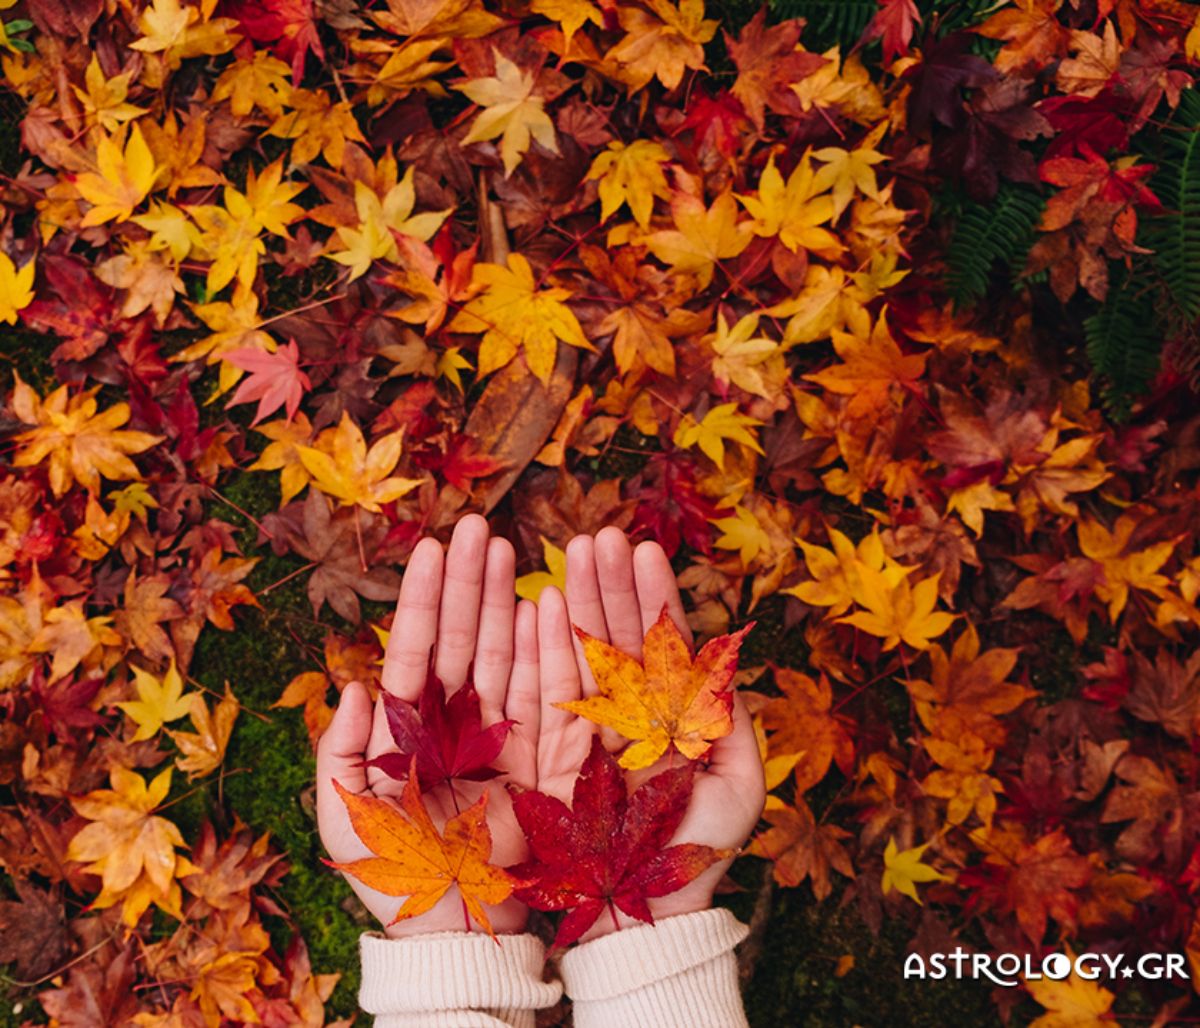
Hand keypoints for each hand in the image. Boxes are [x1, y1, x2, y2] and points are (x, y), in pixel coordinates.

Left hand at [316, 515, 538, 935]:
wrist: (453, 926)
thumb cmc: (392, 873)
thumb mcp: (345, 816)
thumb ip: (338, 751)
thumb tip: (352, 685)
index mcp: (407, 727)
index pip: (416, 650)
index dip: (424, 599)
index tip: (434, 547)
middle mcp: (454, 719)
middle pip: (462, 637)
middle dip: (469, 581)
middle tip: (479, 526)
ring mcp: (499, 732)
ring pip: (502, 651)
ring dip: (505, 599)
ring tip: (510, 548)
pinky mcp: (539, 755)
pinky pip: (543, 690)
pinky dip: (545, 646)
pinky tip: (546, 604)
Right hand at [536, 527, 765, 941]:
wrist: (644, 915)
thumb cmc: (697, 853)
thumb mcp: (738, 786)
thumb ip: (735, 723)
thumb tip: (728, 664)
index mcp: (671, 717)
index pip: (663, 644)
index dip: (654, 596)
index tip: (645, 549)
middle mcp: (629, 714)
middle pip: (619, 635)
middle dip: (610, 584)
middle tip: (600, 535)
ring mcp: (588, 728)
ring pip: (584, 652)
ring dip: (580, 600)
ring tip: (574, 550)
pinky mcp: (552, 751)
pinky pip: (548, 689)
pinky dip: (545, 646)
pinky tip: (542, 602)